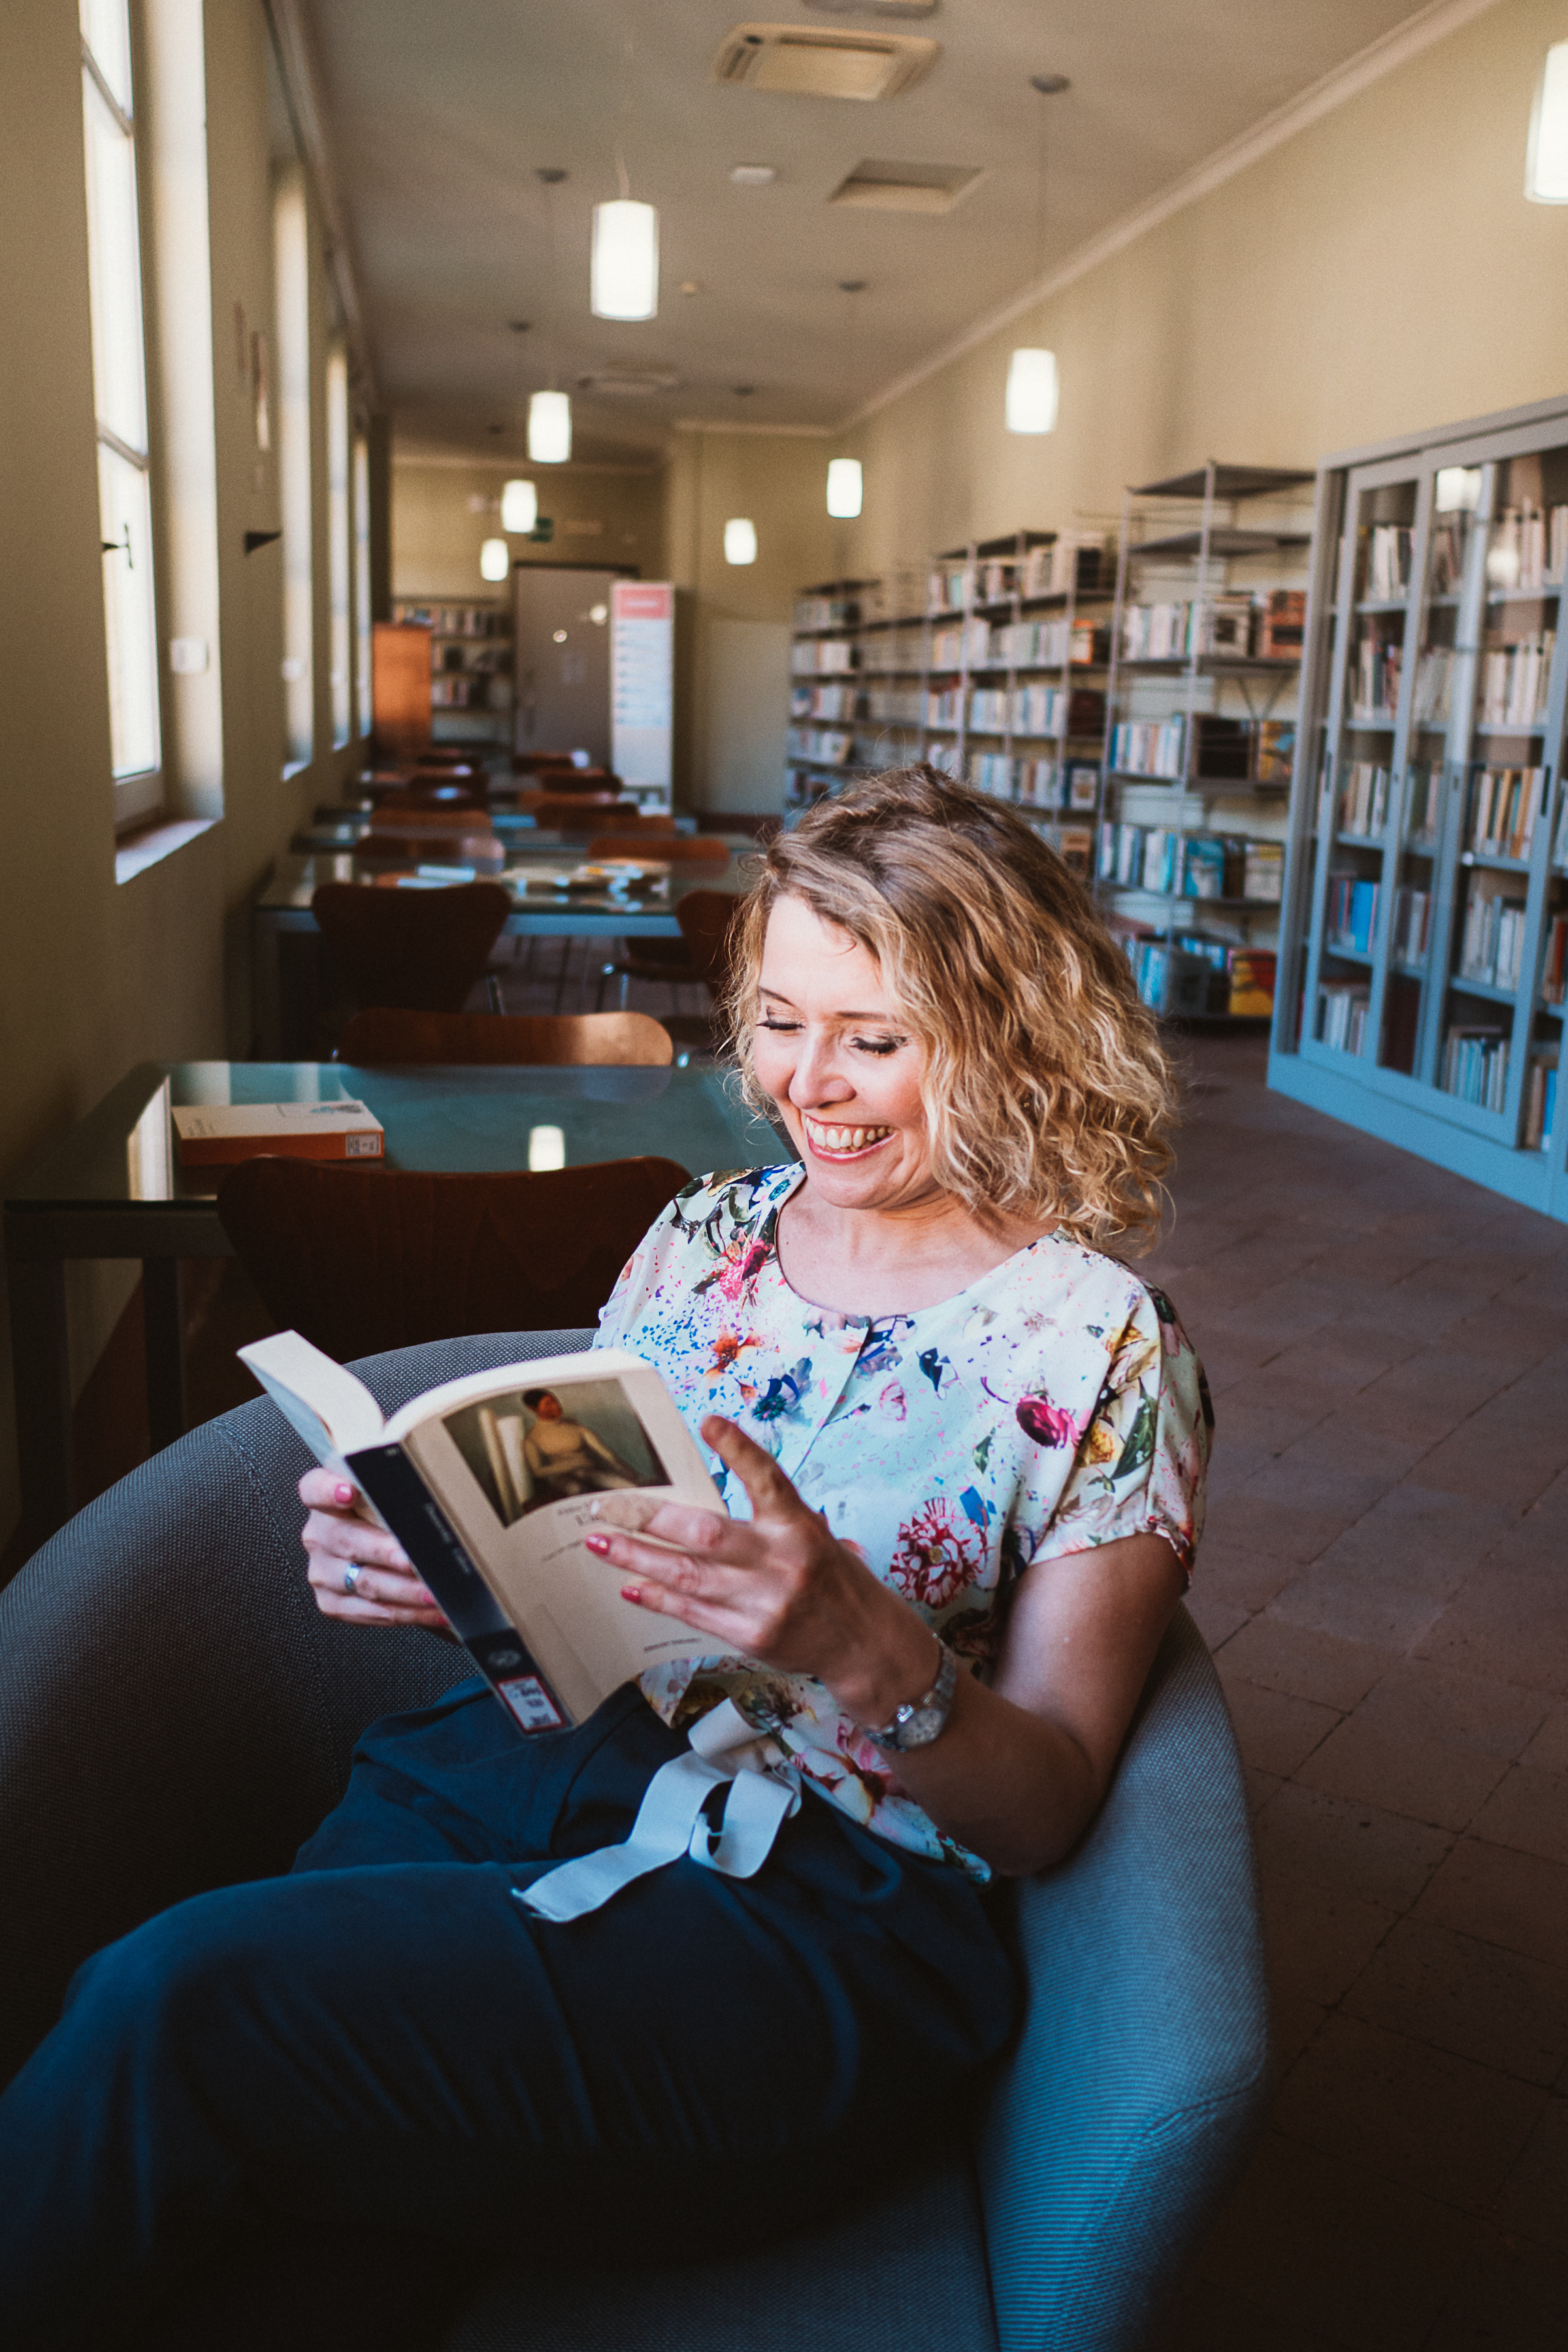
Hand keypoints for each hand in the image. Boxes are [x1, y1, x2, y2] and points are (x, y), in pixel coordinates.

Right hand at [298, 1468, 449, 1630]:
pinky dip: (405, 1612)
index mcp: (325, 1497)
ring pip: (363, 1582)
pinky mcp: (332, 1602)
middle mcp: (319, 1534)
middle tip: (414, 1560)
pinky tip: (430, 1610)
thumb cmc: (396, 1515)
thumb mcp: (395, 1493)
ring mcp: (323, 1571)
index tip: (347, 1492)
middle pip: (347, 1541)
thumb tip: (435, 1488)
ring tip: (434, 1592)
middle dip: (385, 1552)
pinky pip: (368, 1612)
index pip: (315, 1488)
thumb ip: (401, 1489)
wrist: (387, 1549)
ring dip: (404, 1590)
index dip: (328, 1489)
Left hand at [582, 1415, 936, 1728]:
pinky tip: (631, 1585)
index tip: (709, 1423)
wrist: (864, 1644)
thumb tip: (704, 1501)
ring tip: (601, 1542)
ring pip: (687, 1576)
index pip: (768, 1479)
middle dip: (650, 1519)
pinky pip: (693, 1613)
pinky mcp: (751, 1636)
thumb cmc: (833, 1581)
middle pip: (707, 1533)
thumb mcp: (814, 1537)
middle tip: (607, 1505)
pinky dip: (658, 1597)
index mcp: (801, 1527)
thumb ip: (769, 1519)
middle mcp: (783, 1561)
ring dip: (637, 1557)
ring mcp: (765, 1602)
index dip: (738, 1450)